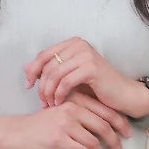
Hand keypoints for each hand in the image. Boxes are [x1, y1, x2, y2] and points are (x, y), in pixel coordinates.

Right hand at [15, 93, 132, 148]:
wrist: (18, 133)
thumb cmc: (41, 126)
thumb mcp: (61, 113)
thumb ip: (80, 115)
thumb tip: (104, 126)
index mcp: (75, 101)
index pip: (104, 110)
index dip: (120, 122)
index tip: (127, 132)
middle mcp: (72, 109)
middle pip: (103, 125)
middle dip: (115, 139)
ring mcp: (65, 124)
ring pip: (94, 140)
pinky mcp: (59, 138)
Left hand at [24, 36, 148, 119]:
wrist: (123, 95)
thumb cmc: (96, 87)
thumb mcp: (70, 76)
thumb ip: (51, 71)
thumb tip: (26, 69)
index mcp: (73, 43)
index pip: (44, 55)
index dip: (32, 70)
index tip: (28, 86)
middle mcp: (79, 45)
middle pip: (48, 65)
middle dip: (41, 85)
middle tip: (41, 101)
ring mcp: (86, 55)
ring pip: (55, 74)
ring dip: (49, 92)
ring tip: (49, 104)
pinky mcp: (91, 68)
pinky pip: (66, 82)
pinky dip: (59, 94)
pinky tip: (59, 103)